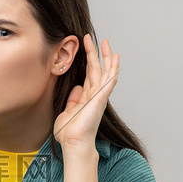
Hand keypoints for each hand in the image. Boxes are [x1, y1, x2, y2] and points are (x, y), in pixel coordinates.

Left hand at [53, 34, 119, 150]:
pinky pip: (110, 79)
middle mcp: (94, 96)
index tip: (85, 49)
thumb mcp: (66, 112)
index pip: (88, 76)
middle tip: (91, 38)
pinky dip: (113, 67)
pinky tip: (115, 57)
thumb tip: (77, 88)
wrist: (73, 143)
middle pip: (96, 70)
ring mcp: (99, 96)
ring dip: (105, 56)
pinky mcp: (101, 97)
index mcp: (86, 98)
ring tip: (105, 42)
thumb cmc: (69, 133)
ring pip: (105, 71)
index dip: (87, 62)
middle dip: (94, 53)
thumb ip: (72, 99)